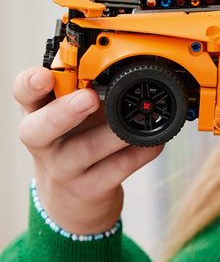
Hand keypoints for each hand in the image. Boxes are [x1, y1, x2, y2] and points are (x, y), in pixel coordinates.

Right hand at [15, 66, 163, 235]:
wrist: (72, 202)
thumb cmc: (74, 144)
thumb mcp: (71, 114)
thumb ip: (84, 89)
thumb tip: (120, 59)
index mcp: (39, 114)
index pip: (24, 94)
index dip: (30, 84)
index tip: (45, 76)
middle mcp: (45, 143)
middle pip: (40, 128)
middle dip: (65, 112)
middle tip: (88, 99)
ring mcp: (64, 170)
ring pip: (85, 150)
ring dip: (115, 133)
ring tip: (135, 120)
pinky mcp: (88, 190)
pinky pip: (117, 169)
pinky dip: (140, 152)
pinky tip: (153, 142)